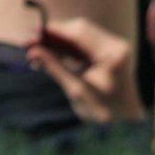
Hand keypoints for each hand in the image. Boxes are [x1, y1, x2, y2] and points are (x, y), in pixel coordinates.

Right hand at [23, 16, 144, 124]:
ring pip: (79, 36)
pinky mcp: (108, 53)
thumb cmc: (104, 112)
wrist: (126, 124)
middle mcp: (116, 45)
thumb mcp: (76, 91)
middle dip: (53, 35)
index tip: (32, 32)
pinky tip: (49, 56)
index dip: (54, 30)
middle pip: (79, 30)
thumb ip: (55, 68)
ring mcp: (114, 47)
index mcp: (112, 53)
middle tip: (28, 43)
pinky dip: (66, 50)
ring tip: (35, 51)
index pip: (79, 32)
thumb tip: (33, 52)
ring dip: (58, 42)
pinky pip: (83, 45)